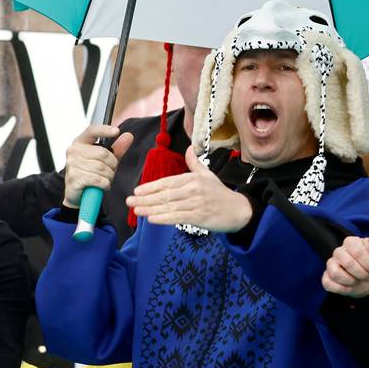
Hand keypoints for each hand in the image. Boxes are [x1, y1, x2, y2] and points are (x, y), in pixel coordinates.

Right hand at [62, 124, 132, 208]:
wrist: (77, 194)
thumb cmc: (91, 173)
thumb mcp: (105, 160)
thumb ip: (117, 148)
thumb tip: (129, 136)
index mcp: (80, 142)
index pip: (92, 131)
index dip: (104, 130)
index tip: (116, 131)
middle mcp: (73, 151)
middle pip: (103, 154)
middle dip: (112, 165)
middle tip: (111, 171)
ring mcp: (72, 164)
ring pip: (101, 168)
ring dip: (109, 176)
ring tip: (106, 179)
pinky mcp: (74, 178)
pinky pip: (97, 179)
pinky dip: (105, 184)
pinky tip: (103, 185)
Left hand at [126, 147, 252, 232]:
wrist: (238, 210)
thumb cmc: (220, 193)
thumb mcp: (208, 175)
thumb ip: (195, 162)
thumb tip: (189, 147)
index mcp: (193, 179)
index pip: (168, 182)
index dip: (151, 187)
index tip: (137, 190)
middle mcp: (194, 190)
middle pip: (165, 195)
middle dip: (146, 198)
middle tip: (129, 201)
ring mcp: (197, 204)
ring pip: (169, 207)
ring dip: (151, 209)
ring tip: (136, 210)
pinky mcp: (200, 217)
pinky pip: (179, 218)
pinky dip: (164, 219)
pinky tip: (152, 219)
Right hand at [322, 204, 368, 297]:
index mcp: (350, 242)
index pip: (356, 252)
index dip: (368, 263)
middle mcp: (338, 252)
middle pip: (346, 263)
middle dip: (362, 274)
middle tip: (368, 275)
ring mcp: (331, 265)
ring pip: (336, 274)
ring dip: (353, 281)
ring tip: (359, 280)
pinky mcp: (326, 278)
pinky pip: (329, 284)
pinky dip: (343, 289)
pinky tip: (350, 286)